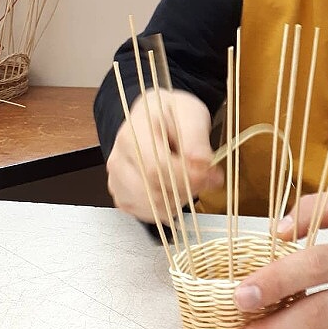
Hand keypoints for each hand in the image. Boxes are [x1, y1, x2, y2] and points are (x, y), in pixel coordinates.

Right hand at [106, 88, 222, 222]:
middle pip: (153, 192)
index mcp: (132, 134)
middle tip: (205, 176)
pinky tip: (175, 188)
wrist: (156, 117)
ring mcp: (117, 180)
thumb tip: (202, 162)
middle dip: (187, 189)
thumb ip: (196, 139)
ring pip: (152, 207)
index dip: (187, 177)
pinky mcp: (122, 196)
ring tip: (189, 179)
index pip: (156, 168)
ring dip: (179, 199)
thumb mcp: (191, 114)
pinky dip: (168, 207)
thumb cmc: (172, 114)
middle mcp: (119, 159)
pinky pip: (148, 214)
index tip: (210, 173)